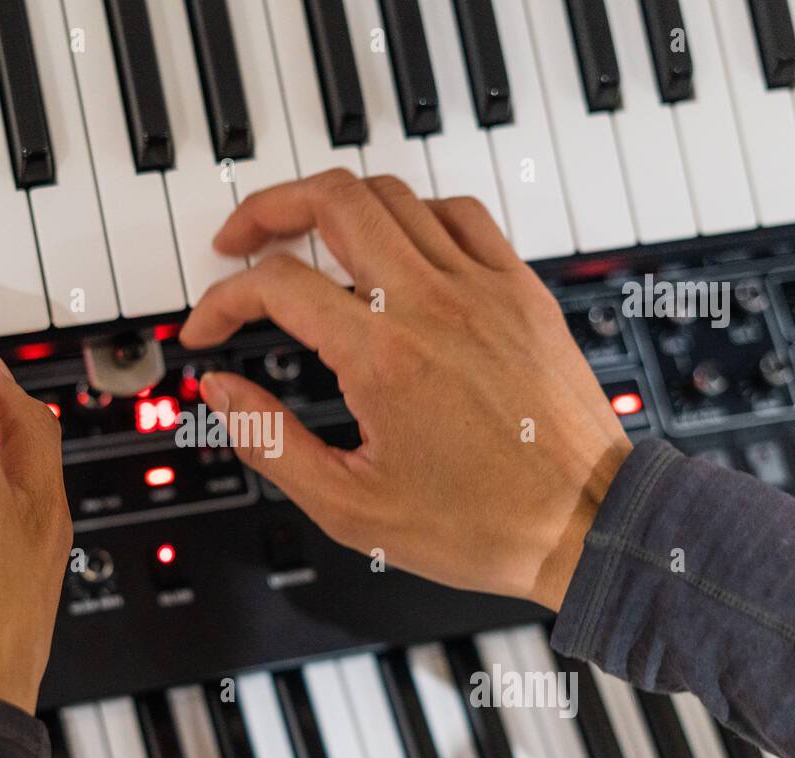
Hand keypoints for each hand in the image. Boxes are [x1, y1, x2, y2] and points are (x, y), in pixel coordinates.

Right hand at [180, 171, 631, 610]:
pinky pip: (459, 214)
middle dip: (267, 208)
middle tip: (238, 240)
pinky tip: (393, 244)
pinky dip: (410, 213)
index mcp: (385, 359)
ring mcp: (483, 289)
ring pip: (393, 195)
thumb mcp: (352, 507)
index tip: (208, 327)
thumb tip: (223, 392)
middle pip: (333, 200)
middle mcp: (434, 306)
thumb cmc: (483, 524)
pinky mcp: (519, 291)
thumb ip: (272, 443)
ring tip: (304, 233)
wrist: (586, 525)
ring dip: (334, 202)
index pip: (278, 285)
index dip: (223, 299)